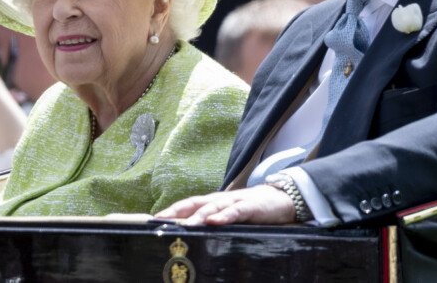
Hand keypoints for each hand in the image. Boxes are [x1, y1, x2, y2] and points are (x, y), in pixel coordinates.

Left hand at [155, 185, 295, 225]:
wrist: (281, 199)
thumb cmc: (252, 211)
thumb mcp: (231, 218)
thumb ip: (215, 224)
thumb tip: (195, 238)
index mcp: (215, 203)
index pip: (190, 204)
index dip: (173, 210)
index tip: (154, 220)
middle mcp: (221, 200)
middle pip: (196, 203)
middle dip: (178, 212)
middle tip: (161, 221)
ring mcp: (235, 201)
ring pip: (213, 207)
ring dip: (197, 216)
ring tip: (184, 224)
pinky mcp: (251, 207)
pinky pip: (236, 211)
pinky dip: (224, 215)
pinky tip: (215, 221)